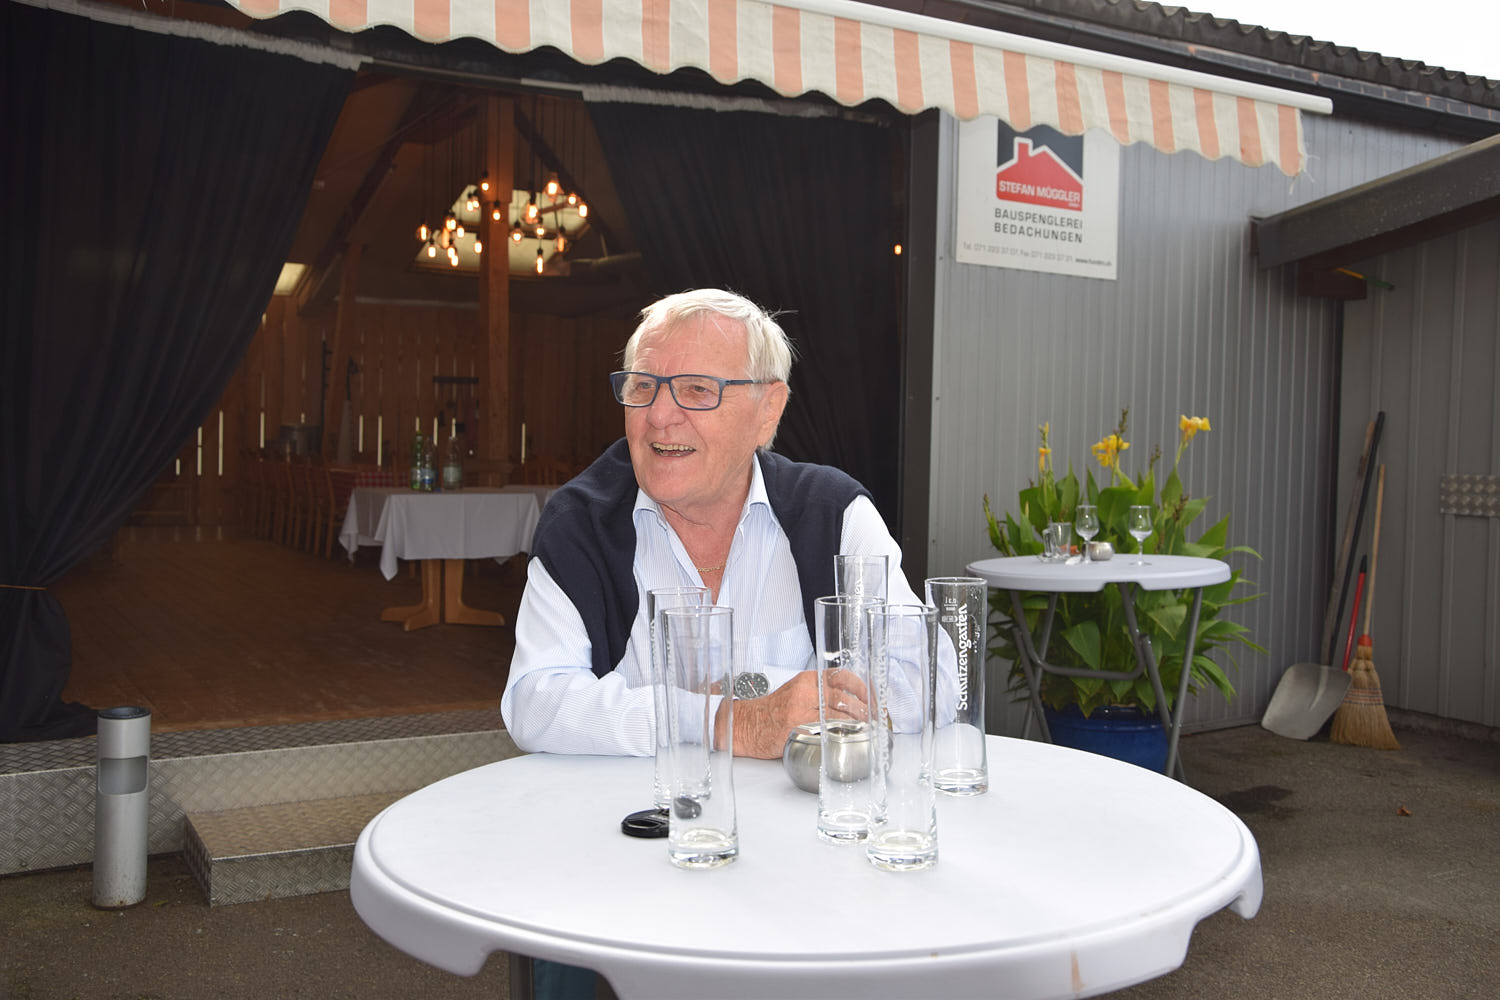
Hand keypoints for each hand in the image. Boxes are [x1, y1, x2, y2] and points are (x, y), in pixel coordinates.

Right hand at [718, 670, 869, 758]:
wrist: (748, 724)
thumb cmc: (774, 710)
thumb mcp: (797, 690)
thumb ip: (820, 691)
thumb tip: (852, 698)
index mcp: (807, 680)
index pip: (840, 676)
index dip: (861, 686)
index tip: (873, 696)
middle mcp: (804, 693)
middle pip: (842, 697)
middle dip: (864, 709)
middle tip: (876, 717)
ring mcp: (799, 711)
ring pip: (836, 714)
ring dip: (857, 723)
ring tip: (868, 728)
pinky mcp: (796, 729)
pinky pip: (823, 731)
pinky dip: (840, 734)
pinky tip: (849, 737)